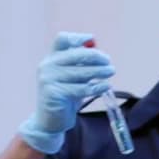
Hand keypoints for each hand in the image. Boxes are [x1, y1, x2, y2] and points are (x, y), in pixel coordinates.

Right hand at [19, 32, 114, 153]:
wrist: (50, 120)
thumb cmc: (65, 97)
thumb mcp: (72, 77)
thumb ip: (81, 65)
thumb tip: (99, 53)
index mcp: (52, 58)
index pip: (62, 40)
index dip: (78, 38)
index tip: (93, 41)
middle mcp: (48, 66)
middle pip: (77, 54)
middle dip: (96, 57)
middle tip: (108, 62)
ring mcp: (48, 79)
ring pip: (81, 72)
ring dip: (99, 71)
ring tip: (111, 72)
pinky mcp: (54, 93)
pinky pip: (81, 88)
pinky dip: (97, 86)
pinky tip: (105, 85)